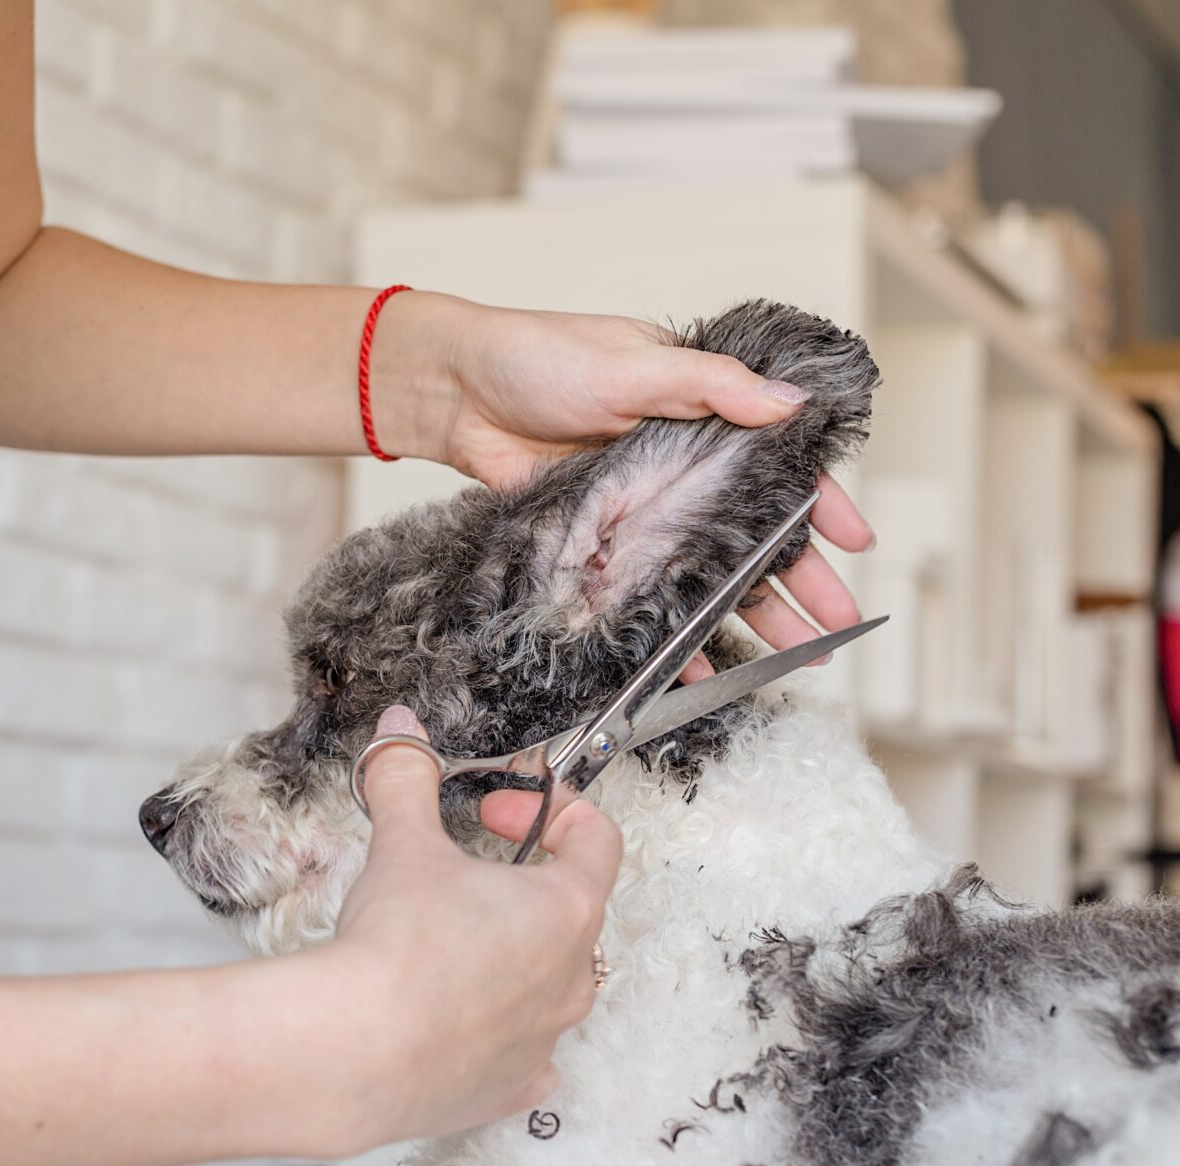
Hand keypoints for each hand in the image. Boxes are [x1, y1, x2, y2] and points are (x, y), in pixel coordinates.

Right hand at [311, 706, 621, 1152]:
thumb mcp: (401, 844)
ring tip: (443, 948)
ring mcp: (547, 1041)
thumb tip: (400, 729)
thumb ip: (406, 778)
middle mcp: (573, 978)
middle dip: (518, 886)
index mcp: (565, 910)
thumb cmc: (396, 946)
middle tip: (455, 875)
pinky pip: (527, 1056)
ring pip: (550, 987)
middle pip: (570, 915)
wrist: (355, 1052)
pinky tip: (455, 1021)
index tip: (492, 811)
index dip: (547, 810)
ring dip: (510, 959)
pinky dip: (501, 1034)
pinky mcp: (511, 1089)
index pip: (596, 841)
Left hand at [368, 293, 874, 675]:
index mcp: (701, 410)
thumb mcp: (632, 362)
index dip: (821, 503)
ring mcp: (641, 508)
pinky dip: (671, 630)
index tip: (855, 543)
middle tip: (836, 626)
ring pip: (707, 570)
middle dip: (801, 580)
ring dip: (750, 615)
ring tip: (793, 658)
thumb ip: (712, 385)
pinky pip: (646, 594)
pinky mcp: (600, 542)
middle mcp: (679, 465)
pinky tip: (697, 664)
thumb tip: (790, 404)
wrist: (455, 393)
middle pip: (753, 530)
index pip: (780, 461)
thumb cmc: (537, 357)